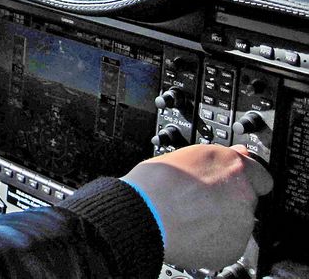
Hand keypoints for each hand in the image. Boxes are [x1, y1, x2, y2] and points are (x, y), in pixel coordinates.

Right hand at [122, 144, 272, 270]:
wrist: (144, 214)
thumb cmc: (155, 184)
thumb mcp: (184, 155)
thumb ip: (215, 159)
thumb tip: (228, 158)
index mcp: (233, 166)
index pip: (260, 174)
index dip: (243, 179)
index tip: (231, 182)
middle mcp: (243, 194)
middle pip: (246, 199)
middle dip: (228, 199)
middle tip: (201, 199)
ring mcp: (241, 224)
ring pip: (238, 222)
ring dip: (222, 220)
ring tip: (191, 216)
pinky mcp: (233, 248)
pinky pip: (229, 243)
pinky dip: (215, 240)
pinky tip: (193, 231)